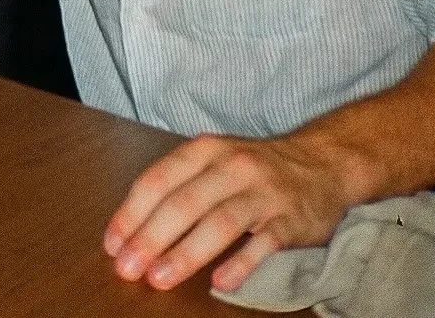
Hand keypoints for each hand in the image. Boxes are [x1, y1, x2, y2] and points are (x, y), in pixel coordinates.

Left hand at [103, 132, 358, 292]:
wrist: (322, 162)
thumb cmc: (254, 168)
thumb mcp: (215, 161)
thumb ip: (180, 186)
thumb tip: (133, 227)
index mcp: (206, 150)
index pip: (158, 180)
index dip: (132, 213)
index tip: (112, 244)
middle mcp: (231, 165)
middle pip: (183, 202)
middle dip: (150, 237)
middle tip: (127, 268)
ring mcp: (262, 191)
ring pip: (219, 222)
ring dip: (186, 252)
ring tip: (159, 278)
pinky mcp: (290, 218)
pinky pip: (263, 242)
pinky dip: (240, 263)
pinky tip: (220, 283)